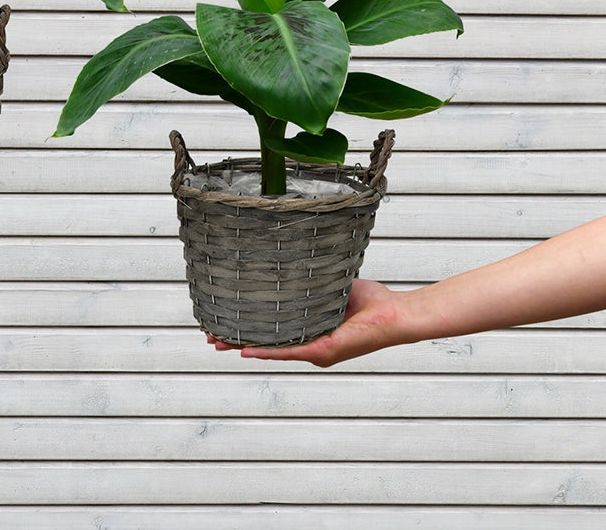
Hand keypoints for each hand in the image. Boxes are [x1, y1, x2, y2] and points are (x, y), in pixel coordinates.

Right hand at [207, 279, 405, 366]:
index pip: (272, 331)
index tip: (224, 321)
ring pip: (270, 350)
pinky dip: (265, 351)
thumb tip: (291, 254)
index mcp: (310, 331)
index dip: (247, 328)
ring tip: (218, 342)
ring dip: (242, 346)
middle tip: (210, 336)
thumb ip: (312, 278)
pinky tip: (245, 349)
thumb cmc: (371, 302)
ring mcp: (314, 350)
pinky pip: (288, 352)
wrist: (395, 315)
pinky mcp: (323, 351)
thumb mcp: (331, 286)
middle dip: (235, 340)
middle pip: (264, 344)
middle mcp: (309, 345)